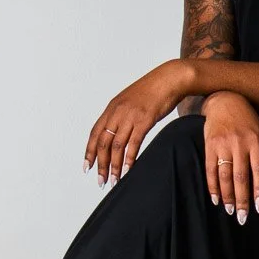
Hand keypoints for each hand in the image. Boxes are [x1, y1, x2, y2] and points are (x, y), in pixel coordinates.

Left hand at [85, 60, 192, 182]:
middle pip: (103, 142)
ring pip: (116, 145)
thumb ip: (121, 115)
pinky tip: (128, 169)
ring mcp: (130, 116)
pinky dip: (129, 158)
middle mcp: (117, 112)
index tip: (87, 166)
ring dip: (114, 165)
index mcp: (112, 108)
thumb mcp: (131, 101)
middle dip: (100, 164)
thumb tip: (117, 131)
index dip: (90, 151)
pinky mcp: (145, 120)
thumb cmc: (153, 90)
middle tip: (100, 180)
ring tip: (114, 180)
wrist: (170, 79)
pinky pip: (134, 143)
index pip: (95, 133)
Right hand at [201, 91, 258, 223]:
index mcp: (256, 142)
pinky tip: (216, 198)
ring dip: (227, 196)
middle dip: (242, 199)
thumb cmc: (248, 122)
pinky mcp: (209, 145)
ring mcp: (223, 144)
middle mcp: (240, 144)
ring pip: (225, 175)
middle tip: (243, 217)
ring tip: (230, 210)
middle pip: (241, 177)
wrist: (225, 101)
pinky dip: (212, 186)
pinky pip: (210, 170)